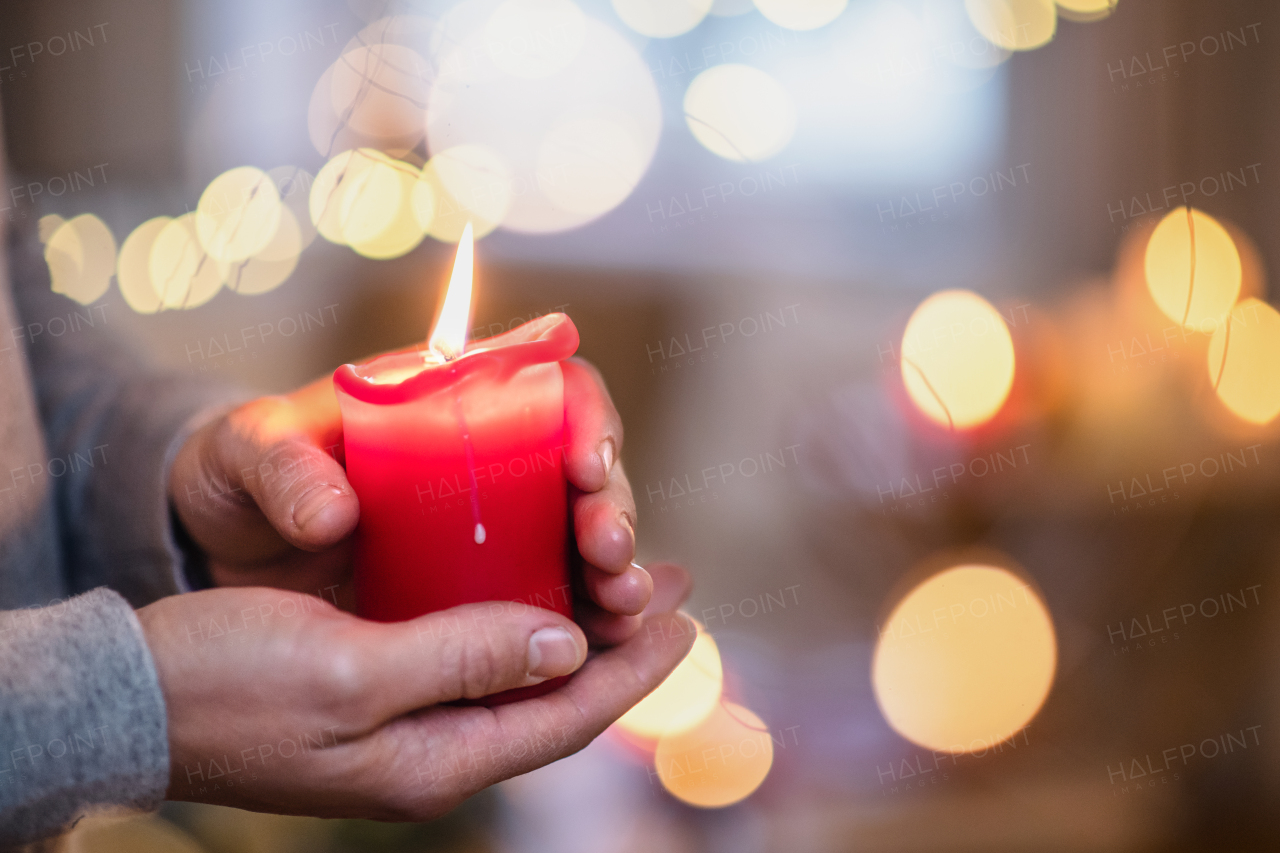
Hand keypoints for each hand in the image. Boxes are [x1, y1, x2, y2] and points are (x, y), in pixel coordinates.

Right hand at [139, 564, 694, 817]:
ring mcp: (405, 725)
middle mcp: (432, 751)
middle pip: (554, 697)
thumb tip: (566, 644)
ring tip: (620, 579)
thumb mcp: (349, 669)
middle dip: (619, 643)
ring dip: (574, 629)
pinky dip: (515, 623)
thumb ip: (464, 657)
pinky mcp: (379, 692)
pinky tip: (530, 588)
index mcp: (434, 760)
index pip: (567, 716)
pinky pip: (472, 659)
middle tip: (672, 584)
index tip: (687, 617)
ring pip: (518, 676)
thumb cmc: (225, 683)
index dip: (634, 667)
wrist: (126, 698)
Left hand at [169, 348, 651, 642]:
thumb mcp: (248, 451)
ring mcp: (487, 523)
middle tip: (608, 552)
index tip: (585, 467)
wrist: (221, 533)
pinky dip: (576, 619)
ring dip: (611, 570)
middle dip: (612, 508)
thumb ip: (282, 469)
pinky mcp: (473, 584)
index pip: (549, 384)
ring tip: (617, 605)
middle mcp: (486, 455)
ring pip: (577, 537)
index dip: (586, 418)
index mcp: (447, 396)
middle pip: (583, 467)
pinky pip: (542, 596)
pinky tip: (596, 645)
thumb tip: (335, 516)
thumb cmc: (243, 468)